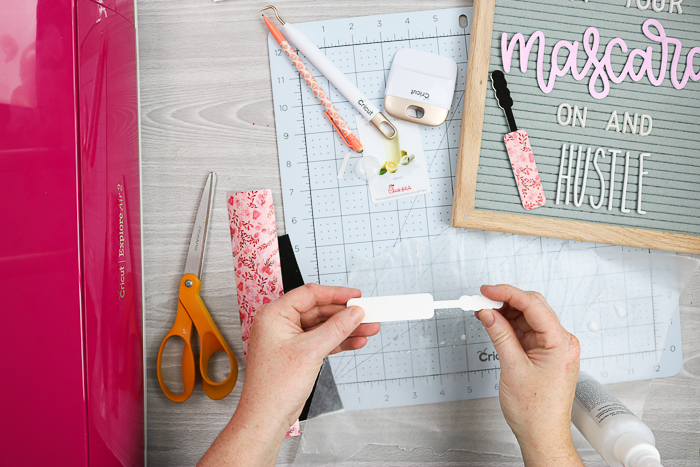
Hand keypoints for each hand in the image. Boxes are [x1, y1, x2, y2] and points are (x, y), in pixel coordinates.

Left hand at [199, 284, 379, 466]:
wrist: (267, 416)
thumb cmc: (273, 387)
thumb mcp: (311, 351)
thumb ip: (336, 329)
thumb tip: (353, 313)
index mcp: (274, 314)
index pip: (310, 295)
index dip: (336, 294)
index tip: (356, 296)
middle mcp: (279, 323)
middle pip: (319, 310)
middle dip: (345, 314)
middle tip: (368, 314)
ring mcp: (289, 339)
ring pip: (323, 326)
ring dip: (346, 328)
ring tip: (368, 328)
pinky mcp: (297, 353)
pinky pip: (321, 340)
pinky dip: (338, 341)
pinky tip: (356, 341)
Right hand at [477, 284, 582, 466]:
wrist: (542, 435)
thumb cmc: (536, 412)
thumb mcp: (513, 368)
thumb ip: (500, 335)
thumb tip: (488, 313)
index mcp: (560, 343)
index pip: (532, 305)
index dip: (507, 293)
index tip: (486, 290)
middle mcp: (561, 342)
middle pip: (532, 307)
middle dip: (506, 300)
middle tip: (482, 300)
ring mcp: (553, 347)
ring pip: (528, 318)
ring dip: (506, 313)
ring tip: (484, 314)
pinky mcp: (545, 353)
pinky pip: (527, 331)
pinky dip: (510, 326)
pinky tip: (495, 325)